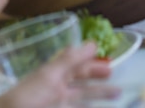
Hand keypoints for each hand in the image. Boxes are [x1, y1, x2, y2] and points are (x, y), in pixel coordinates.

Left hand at [0, 44, 116, 107]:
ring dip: (98, 97)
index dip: (91, 62)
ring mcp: (59, 104)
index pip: (76, 65)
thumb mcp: (50, 76)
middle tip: (117, 82)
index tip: (107, 58)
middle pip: (81, 84)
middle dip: (98, 82)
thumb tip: (93, 43)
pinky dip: (89, 107)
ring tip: (117, 95)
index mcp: (54, 75)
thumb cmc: (27, 97)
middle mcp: (57, 89)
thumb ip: (71, 60)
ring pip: (81, 99)